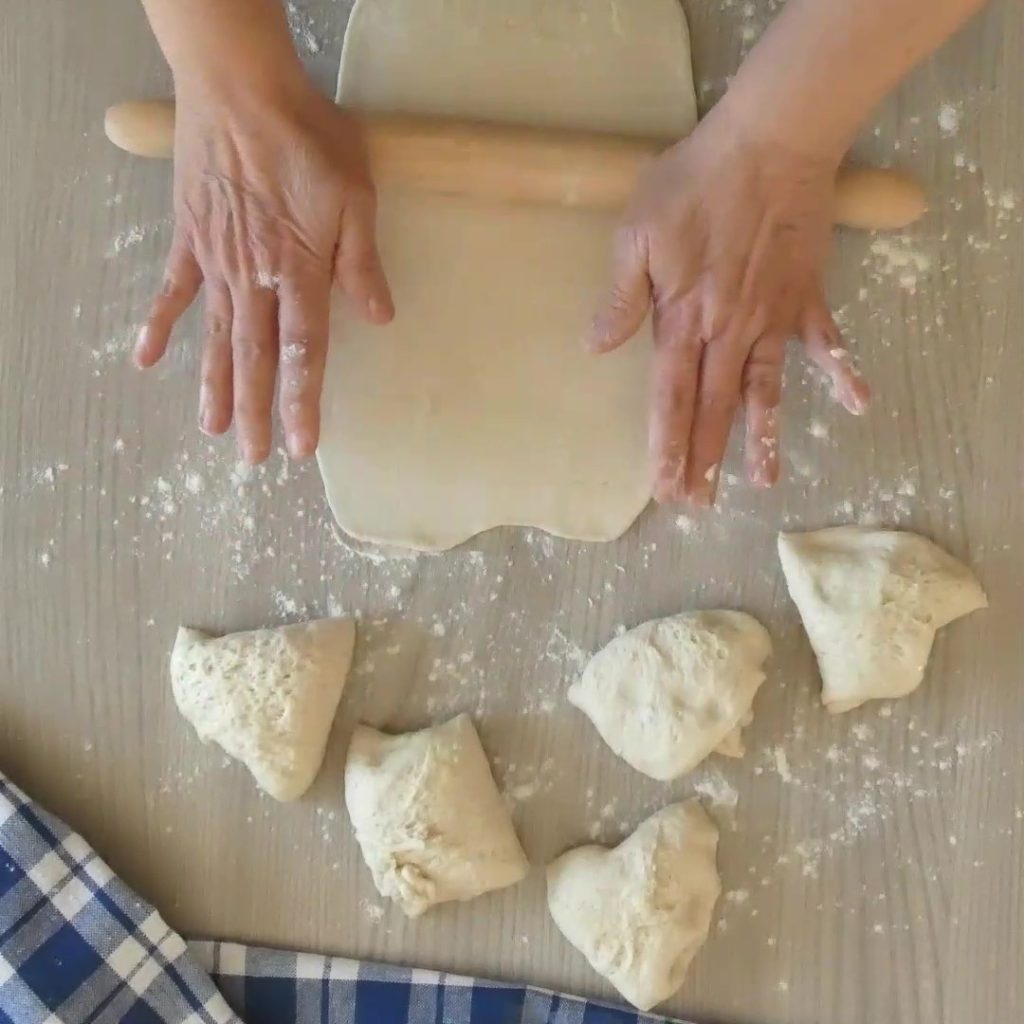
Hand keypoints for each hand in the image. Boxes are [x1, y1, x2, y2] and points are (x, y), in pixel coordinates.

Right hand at [135, 76, 392, 462]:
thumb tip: (380, 318)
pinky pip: (171, 291)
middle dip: (255, 411)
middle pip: (255, 357)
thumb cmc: (307, 138)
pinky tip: (144, 359)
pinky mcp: (189, 239)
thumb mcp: (355, 195)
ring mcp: (216, 261)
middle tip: (253, 458)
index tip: (301, 445)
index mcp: (298, 271)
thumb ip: (362, 261)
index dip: (302, 400)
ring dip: (215, 386)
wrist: (241, 88)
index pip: (303, 351)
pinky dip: (158, 325)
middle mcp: (253, 278)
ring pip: (216, 337)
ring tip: (213, 429)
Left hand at [587, 108, 869, 506]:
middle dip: (704, 460)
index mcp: (683, 321)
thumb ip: (621, 297)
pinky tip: (860, 405)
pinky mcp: (806, 297)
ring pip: (766, 392)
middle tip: (699, 504)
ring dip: (765, 438)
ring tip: (767, 483)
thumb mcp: (636, 234)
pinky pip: (827, 342)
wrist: (768, 142)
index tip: (664, 488)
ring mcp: (772, 319)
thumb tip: (597, 346)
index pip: (671, 399)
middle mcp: (729, 333)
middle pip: (714, 409)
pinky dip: (844, 372)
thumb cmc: (692, 184)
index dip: (666, 446)